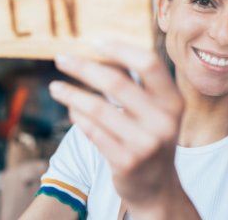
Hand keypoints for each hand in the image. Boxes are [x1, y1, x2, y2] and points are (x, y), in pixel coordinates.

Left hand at [49, 40, 193, 218]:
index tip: (93, 41)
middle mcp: (164, 120)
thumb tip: (97, 53)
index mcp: (172, 100)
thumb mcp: (153, 109)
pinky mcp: (127, 161)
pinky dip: (78, 116)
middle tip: (61, 58)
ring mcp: (146, 143)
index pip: (149, 63)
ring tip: (55, 86)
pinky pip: (93, 131)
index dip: (120, 49)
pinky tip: (71, 109)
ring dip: (72, 94)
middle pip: (117, 82)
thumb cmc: (149, 136)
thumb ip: (132, 83)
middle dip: (83, 67)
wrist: (157, 186)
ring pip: (98, 108)